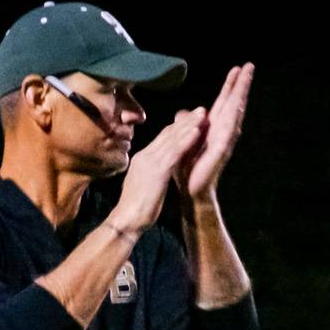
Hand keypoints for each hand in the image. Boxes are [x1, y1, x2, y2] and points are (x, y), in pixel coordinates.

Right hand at [110, 107, 208, 232]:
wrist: (126, 220)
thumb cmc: (135, 208)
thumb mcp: (143, 184)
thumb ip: (149, 172)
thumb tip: (156, 170)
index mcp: (142, 159)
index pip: (162, 139)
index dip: (178, 128)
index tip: (191, 120)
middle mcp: (145, 156)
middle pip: (167, 134)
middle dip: (185, 121)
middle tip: (201, 110)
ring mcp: (150, 162)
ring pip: (172, 139)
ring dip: (189, 125)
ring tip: (203, 115)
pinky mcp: (157, 171)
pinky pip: (174, 153)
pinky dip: (186, 141)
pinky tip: (197, 132)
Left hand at [173, 62, 254, 200]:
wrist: (192, 190)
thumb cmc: (188, 167)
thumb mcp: (183, 140)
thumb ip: (186, 125)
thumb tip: (183, 113)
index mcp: (213, 127)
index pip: (223, 102)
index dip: (230, 86)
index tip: (237, 68)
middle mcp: (222, 131)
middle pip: (233, 103)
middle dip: (240, 84)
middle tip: (250, 65)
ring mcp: (224, 140)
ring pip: (235, 112)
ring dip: (241, 95)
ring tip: (247, 78)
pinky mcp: (221, 151)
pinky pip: (229, 131)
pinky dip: (233, 117)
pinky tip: (238, 105)